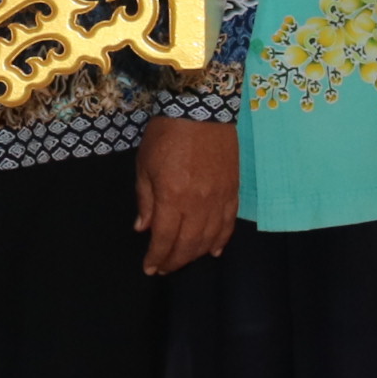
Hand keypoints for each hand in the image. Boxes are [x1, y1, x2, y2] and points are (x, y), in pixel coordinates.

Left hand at [133, 114, 238, 275]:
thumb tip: (143, 228)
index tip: (150, 268)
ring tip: (183, 261)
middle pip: (188, 244)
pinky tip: (213, 251)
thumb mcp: (144, 165)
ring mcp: (219, 198)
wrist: (201, 109)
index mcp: (172, 197)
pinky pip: (228, 223)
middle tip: (164, 269)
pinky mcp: (233, 191)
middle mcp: (198, 203)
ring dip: (195, 254)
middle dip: (174, 260)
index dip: (157, 257)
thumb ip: (145, 199)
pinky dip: (221, 240)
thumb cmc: (166, 135)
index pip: (164, 238)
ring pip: (209, 238)